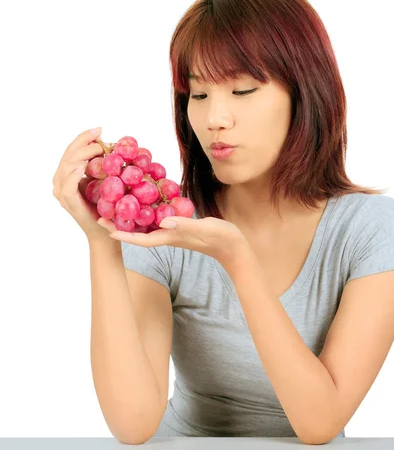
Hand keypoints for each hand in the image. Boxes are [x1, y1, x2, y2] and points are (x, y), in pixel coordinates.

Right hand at [52, 127, 111, 241]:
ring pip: (66, 166)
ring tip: (98, 149)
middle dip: (84, 142)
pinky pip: (67, 186)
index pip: (72, 150)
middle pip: (68, 155)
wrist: (105, 231)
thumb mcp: (104, 181)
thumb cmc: (106, 206)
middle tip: (100, 135)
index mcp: (67, 174)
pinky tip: (83, 166)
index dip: (84, 138)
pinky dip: (74, 174)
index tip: (99, 129)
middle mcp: (60, 181)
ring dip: (83, 154)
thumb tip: (112, 144)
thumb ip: (102, 165)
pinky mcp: (68, 203)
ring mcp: (61, 193)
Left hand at [109, 215, 249, 268]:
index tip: (106, 227)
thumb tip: (164, 220)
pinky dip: (148, 211)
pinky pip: (159, 219)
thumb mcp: (205, 229)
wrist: (235, 248)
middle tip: (101, 213)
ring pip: (147, 225)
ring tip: (115, 205)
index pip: (142, 239)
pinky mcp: (180, 227)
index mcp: (172, 238)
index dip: (124, 234)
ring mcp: (174, 232)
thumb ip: (185, 224)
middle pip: (139, 232)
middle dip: (121, 225)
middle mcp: (169, 235)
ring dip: (131, 217)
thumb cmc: (222, 238)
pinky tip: (143, 201)